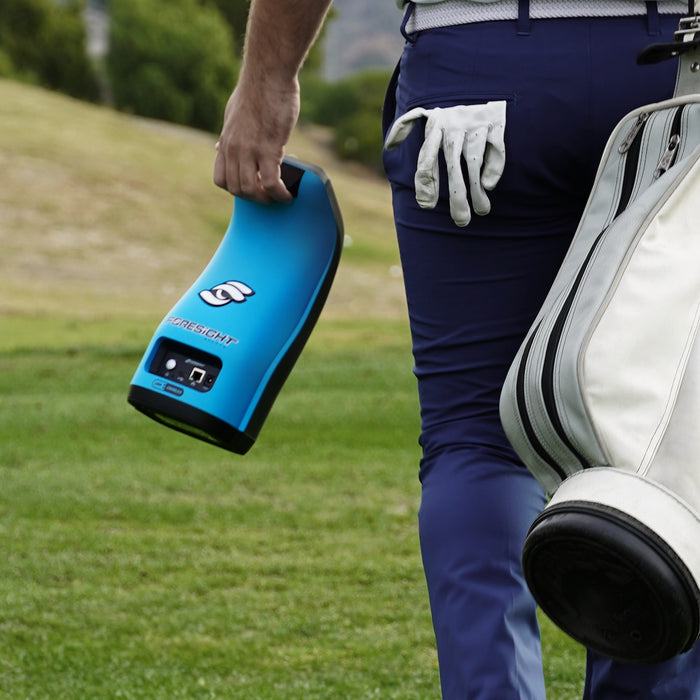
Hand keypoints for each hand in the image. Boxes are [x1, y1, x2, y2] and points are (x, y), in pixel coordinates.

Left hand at [213, 77, 299, 202]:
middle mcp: (234, 149)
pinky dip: (280, 194)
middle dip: (254, 198)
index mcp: (226, 142)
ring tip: (279, 197)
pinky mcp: (269, 149)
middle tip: (268, 197)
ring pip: (252, 190)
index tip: (251, 188)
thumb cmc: (257, 89)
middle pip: (236, 189)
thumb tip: (221, 145)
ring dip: (267, 199)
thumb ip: (230, 134)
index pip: (221, 179)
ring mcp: (250, 150)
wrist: (267, 73)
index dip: (236, 190)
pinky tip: (289, 194)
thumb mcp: (233, 113)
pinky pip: (271, 183)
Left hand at [384, 102, 505, 226]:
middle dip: (458, 196)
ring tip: (482, 211)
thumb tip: (390, 145)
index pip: (427, 160)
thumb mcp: (427, 113)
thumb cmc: (450, 112)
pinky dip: (494, 166)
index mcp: (435, 127)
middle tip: (461, 221)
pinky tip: (489, 185)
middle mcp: (453, 128)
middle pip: (453, 167)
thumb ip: (406, 125)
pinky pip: (495, 147)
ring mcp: (474, 126)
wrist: (480, 84)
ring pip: (474, 161)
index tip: (428, 206)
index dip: (427, 184)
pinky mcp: (495, 124)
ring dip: (477, 188)